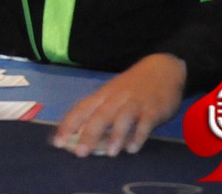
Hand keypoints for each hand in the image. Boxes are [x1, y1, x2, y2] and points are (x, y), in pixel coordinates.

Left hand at [53, 53, 185, 156]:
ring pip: (124, 118)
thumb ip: (98, 114)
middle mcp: (117, 98)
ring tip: (111, 153)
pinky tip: (134, 148)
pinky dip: (140, 135)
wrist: (164, 68)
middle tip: (80, 152)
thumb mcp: (113, 94)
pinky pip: (145, 122)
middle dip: (90, 134)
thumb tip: (78, 138)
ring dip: (116, 135)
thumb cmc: (133, 87)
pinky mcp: (153, 109)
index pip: (82, 109)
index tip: (57, 142)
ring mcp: (136, 103)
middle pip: (101, 115)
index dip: (69, 125)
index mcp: (103, 95)